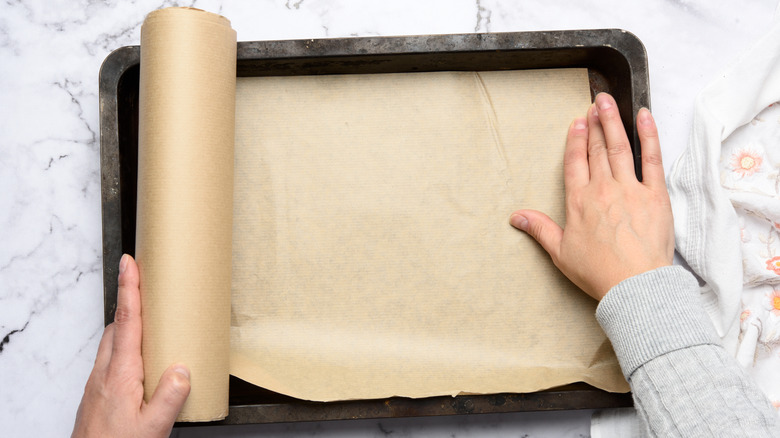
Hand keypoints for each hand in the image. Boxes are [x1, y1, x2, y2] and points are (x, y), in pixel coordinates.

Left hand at [72, 254, 189, 437]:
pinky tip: (142, 362)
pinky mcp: (98, 395)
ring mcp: (98, 384)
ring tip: (150, 321)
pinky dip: (125, 347)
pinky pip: (111, 359)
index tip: (129, 263)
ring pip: (112, 343)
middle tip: (146, 283)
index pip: (126, 321)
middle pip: (116, 326)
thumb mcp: (154, 428)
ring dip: (128, 325)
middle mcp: (105, 374)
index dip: (128, 289)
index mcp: (120, 374)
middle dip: (129, 302)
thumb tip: (182, 369)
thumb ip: (170, 397)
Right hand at [510, 93, 673, 299]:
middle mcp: (603, 189)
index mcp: (579, 202)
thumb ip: (539, 229)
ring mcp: (630, 189)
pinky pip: (652, 158)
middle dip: (595, 123)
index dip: (576, 140)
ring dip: (613, 121)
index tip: (577, 123)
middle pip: (597, 149)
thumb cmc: (599, 272)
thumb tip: (516, 217)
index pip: (576, 162)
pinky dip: (649, 135)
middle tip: (595, 103)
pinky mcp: (655, 195)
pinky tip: (644, 117)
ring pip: (620, 147)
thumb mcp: (560, 253)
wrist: (634, 286)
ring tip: (609, 102)